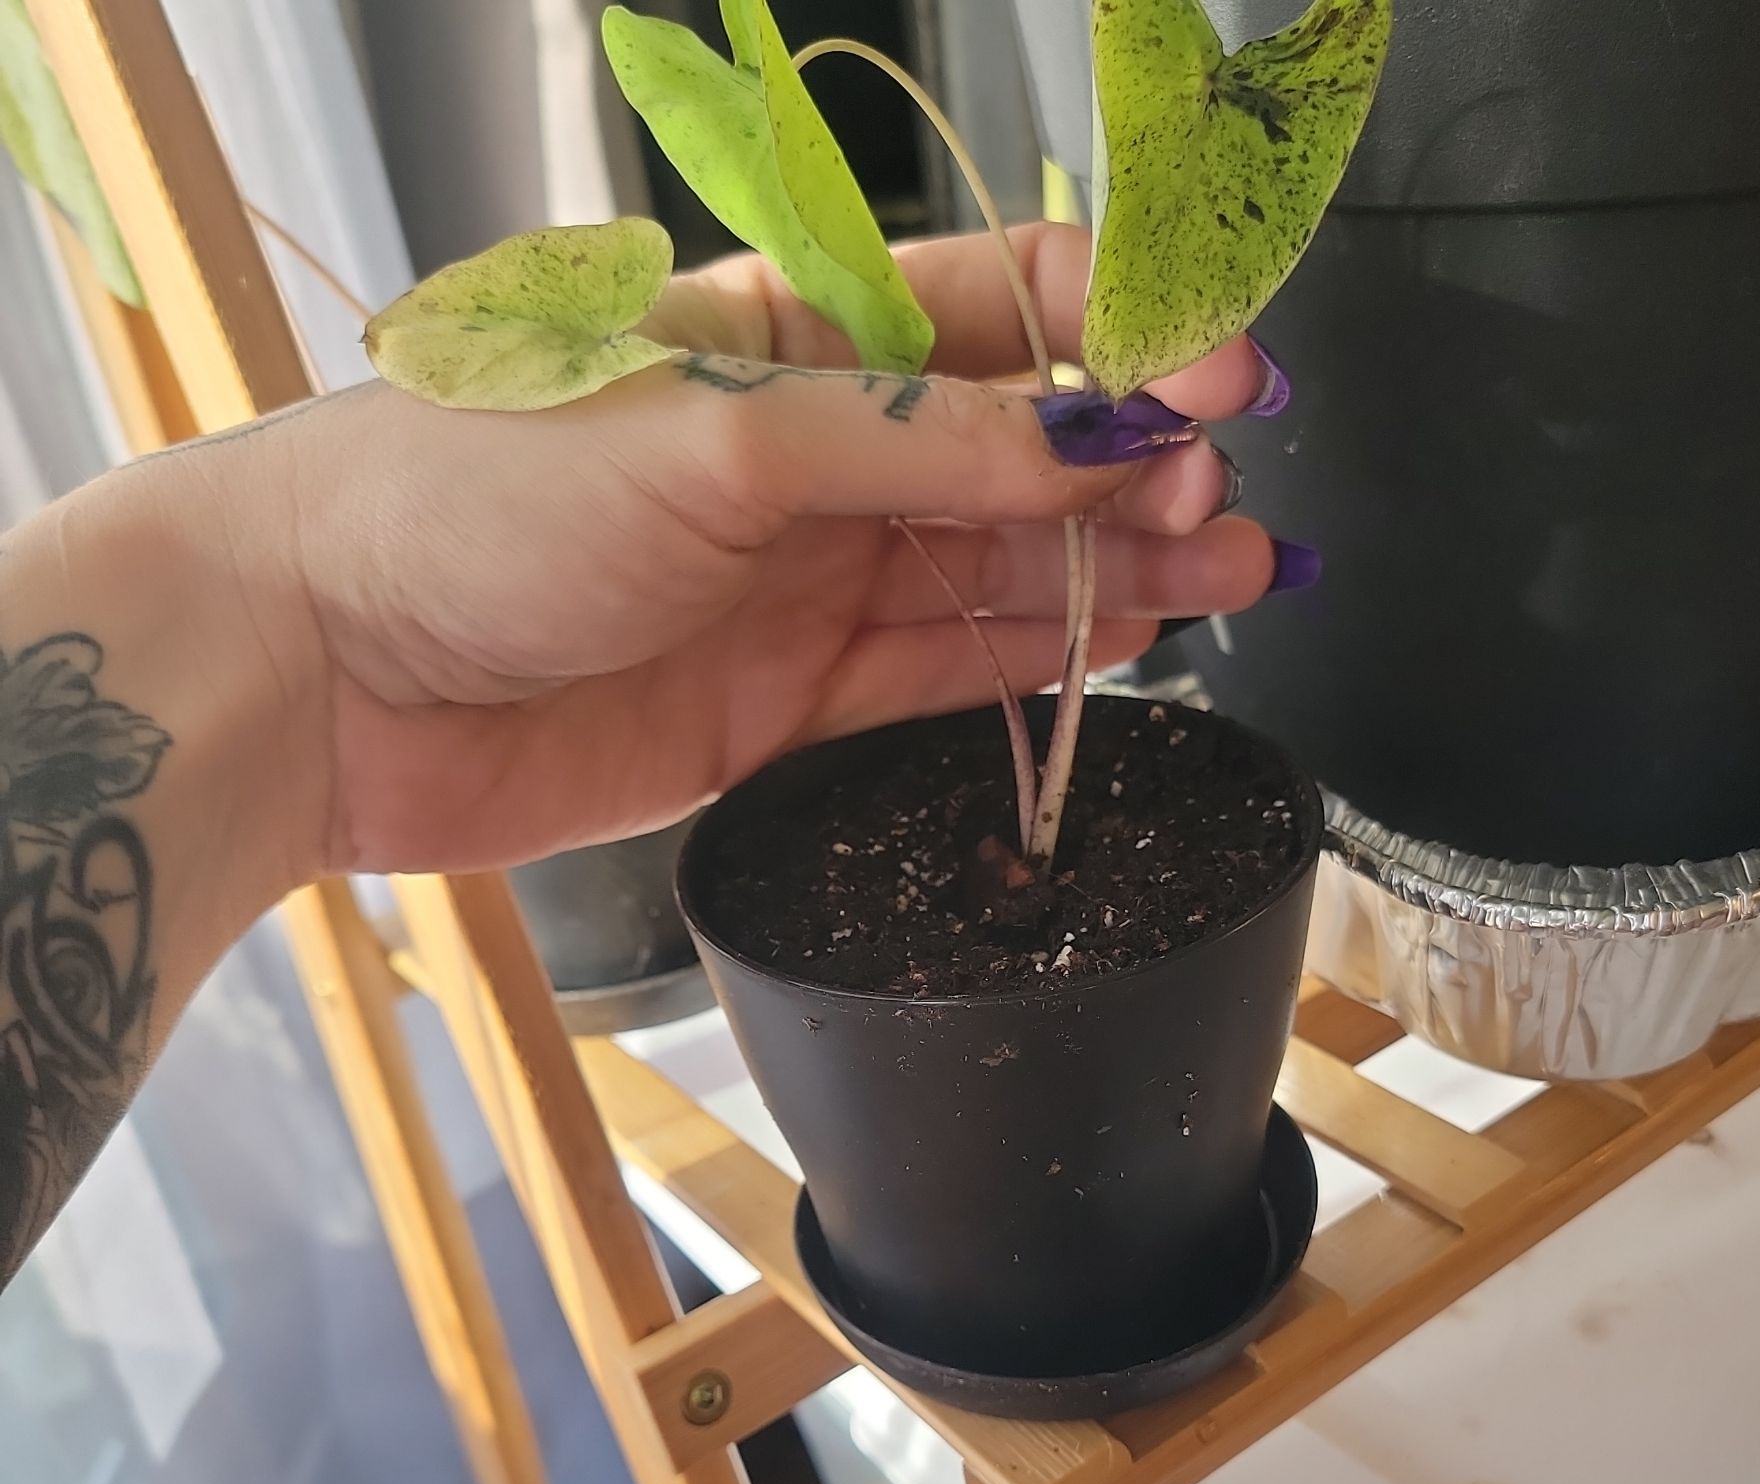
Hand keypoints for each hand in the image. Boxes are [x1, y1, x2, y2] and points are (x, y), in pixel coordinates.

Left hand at [173, 222, 1283, 878]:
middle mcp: (805, 453)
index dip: (1119, 336)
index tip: (1219, 373)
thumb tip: (1090, 447)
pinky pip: (942, 668)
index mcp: (784, 331)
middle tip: (1228, 499)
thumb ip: (918, 444)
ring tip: (1236, 570)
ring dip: (1117, 568)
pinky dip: (1036, 659)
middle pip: (1018, 449)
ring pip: (999, 565)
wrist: (322, 678)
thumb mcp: (715, 436)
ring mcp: (800, 580)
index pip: (995, 308)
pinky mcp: (786, 697)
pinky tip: (1122, 642)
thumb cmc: (461, 502)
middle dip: (1137, 467)